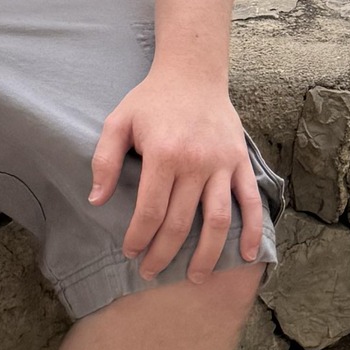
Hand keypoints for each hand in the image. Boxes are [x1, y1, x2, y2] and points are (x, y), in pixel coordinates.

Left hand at [88, 66, 265, 281]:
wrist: (193, 72)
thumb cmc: (152, 99)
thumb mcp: (118, 121)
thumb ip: (104, 160)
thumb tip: (96, 200)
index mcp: (163, 153)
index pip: (150, 211)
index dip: (139, 238)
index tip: (131, 252)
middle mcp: (195, 162)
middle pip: (180, 222)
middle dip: (163, 253)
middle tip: (151, 272)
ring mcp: (221, 163)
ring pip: (216, 220)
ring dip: (206, 255)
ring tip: (195, 278)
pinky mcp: (240, 161)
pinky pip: (251, 201)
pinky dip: (253, 230)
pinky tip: (247, 255)